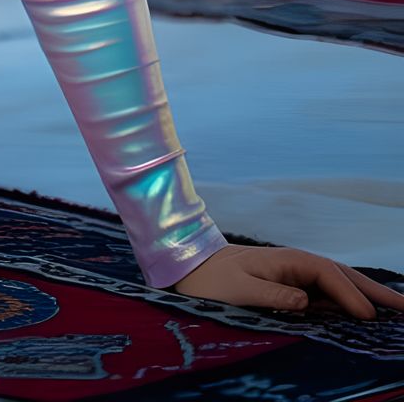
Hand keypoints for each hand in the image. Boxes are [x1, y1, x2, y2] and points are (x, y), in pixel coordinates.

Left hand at [173, 243, 403, 318]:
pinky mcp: (292, 287)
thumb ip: (271, 294)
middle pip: (343, 275)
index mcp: (286, 259)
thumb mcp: (238, 288)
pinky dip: (350, 301)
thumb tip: (306, 301)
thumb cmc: (212, 280)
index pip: (327, 274)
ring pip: (339, 284)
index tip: (367, 317)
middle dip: (374, 290)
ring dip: (367, 296)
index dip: (349, 295)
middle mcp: (295, 264)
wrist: (192, 269)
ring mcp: (296, 275)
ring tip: (397, 310)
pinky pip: (328, 294)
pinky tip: (364, 313)